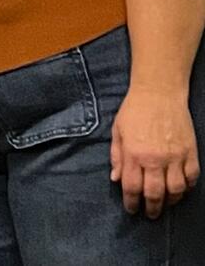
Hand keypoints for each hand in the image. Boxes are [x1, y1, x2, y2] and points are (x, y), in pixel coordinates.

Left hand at [110, 85, 200, 216]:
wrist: (159, 93)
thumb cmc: (134, 110)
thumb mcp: (117, 131)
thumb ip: (116, 156)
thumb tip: (116, 179)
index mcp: (134, 153)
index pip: (132, 187)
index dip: (131, 202)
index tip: (131, 209)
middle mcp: (155, 158)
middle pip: (155, 194)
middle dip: (152, 208)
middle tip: (150, 214)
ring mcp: (175, 156)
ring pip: (176, 190)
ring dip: (170, 201)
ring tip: (165, 204)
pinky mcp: (190, 152)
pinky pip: (192, 178)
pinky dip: (187, 188)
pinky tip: (181, 190)